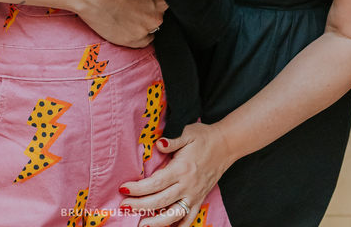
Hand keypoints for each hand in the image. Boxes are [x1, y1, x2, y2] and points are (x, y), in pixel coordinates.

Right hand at [75, 0, 165, 47]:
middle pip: (157, 13)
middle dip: (149, 8)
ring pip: (150, 27)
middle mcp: (156, 17)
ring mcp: (143, 30)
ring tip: (128, 12)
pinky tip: (129, 25)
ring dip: (142, 21)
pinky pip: (143, 41)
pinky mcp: (130, 41)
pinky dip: (138, 34)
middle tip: (135, 1)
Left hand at [120, 122, 237, 226]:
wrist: (226, 145)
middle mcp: (187, 185)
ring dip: (157, 223)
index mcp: (181, 169)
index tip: (123, 189)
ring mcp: (194, 194)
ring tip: (142, 225)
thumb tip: (158, 144)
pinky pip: (190, 218)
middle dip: (140, 206)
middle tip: (124, 206)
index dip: (138, 188)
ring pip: (174, 215)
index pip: (155, 183)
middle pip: (160, 201)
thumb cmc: (204, 137)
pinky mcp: (200, 199)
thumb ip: (172, 141)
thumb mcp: (187, 133)